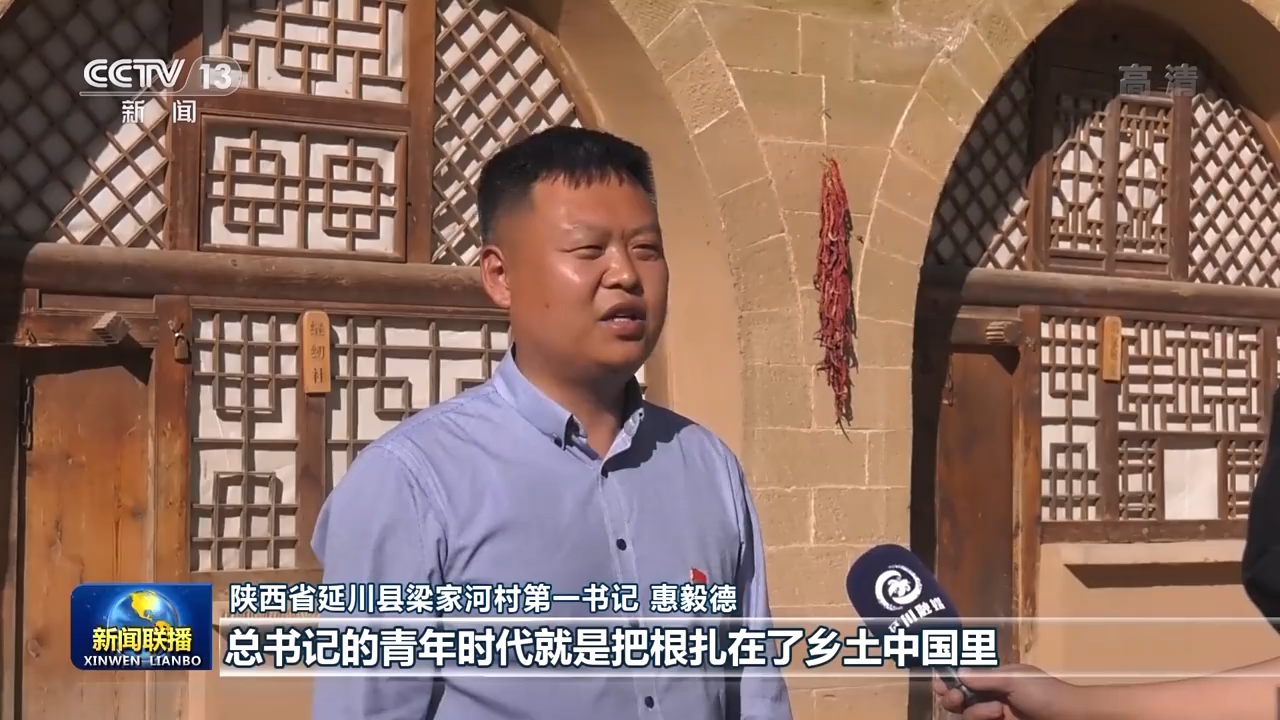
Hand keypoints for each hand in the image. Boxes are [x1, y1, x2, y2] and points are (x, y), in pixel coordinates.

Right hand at [931, 665, 1079, 719]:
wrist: (1072, 718)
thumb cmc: (1046, 693)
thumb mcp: (1015, 679)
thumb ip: (985, 677)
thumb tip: (958, 673)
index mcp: (994, 678)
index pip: (962, 676)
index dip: (947, 678)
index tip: (938, 683)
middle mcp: (990, 696)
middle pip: (957, 698)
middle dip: (952, 697)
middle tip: (957, 699)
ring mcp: (995, 716)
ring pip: (966, 716)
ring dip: (974, 712)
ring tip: (995, 712)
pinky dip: (980, 719)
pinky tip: (997, 718)